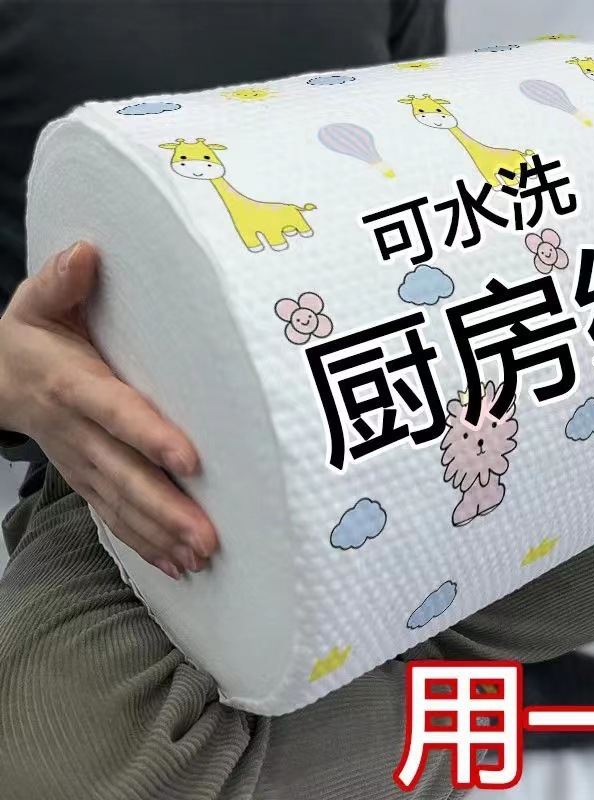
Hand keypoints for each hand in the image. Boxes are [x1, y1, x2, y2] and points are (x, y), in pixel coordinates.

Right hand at [0, 242, 217, 577]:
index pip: (116, 413)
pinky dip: (144, 544)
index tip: (190, 459)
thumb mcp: (36, 303)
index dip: (150, 436)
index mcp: (72, 385)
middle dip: (165, 509)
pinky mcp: (87, 479)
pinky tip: (178, 567)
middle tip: (207, 537)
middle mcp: (78, 433)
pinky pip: (113, 518)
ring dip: (161, 536)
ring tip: (201, 560)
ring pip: (122, 506)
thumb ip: (60, 281)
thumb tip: (86, 251)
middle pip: (125, 475)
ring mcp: (82, 463)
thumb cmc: (31, 337)